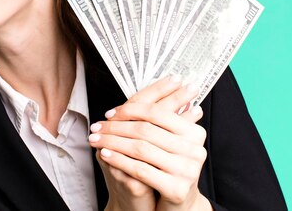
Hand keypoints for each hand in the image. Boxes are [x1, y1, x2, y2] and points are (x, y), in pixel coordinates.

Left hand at [89, 76, 211, 210]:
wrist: (180, 204)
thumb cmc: (170, 167)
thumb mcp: (170, 141)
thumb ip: (161, 119)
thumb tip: (148, 91)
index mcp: (195, 133)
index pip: (157, 112)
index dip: (130, 110)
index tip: (109, 112)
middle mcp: (195, 150)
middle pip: (146, 130)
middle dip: (116, 127)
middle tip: (97, 125)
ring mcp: (187, 170)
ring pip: (141, 149)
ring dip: (113, 142)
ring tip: (96, 139)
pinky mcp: (176, 188)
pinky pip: (140, 170)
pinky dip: (119, 160)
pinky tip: (105, 154)